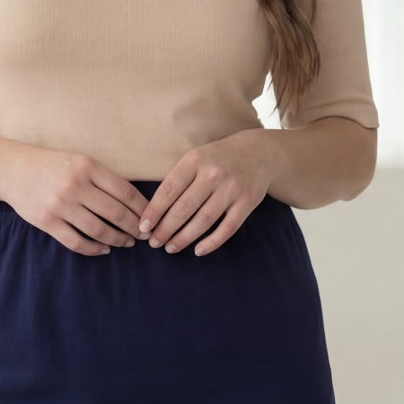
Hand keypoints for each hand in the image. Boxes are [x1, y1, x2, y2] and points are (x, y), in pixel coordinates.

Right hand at [0, 149, 149, 254]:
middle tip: (142, 235)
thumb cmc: (52, 165)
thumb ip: (103, 178)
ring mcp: (60, 205)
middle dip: (134, 227)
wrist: (12, 170)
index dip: (142, 208)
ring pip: (98, 230)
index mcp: (87, 166)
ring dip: (117, 240)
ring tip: (126, 243)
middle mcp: (74, 185)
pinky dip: (94, 249)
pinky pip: (76, 242)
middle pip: (115, 213)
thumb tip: (135, 202)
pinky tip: (104, 249)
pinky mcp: (47, 222)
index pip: (124, 191)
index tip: (150, 217)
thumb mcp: (79, 161)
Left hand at [137, 132, 276, 255]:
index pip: (169, 190)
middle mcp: (213, 173)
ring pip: (203, 220)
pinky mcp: (247, 202)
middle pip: (184, 208)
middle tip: (154, 242)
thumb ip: (178, 178)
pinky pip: (227, 228)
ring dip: (184, 238)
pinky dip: (212, 242)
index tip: (143, 227)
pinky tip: (198, 251)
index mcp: (195, 160)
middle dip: (165, 229)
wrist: (260, 152)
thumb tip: (153, 211)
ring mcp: (232, 188)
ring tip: (170, 248)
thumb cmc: (218, 159)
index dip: (154, 211)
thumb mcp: (196, 158)